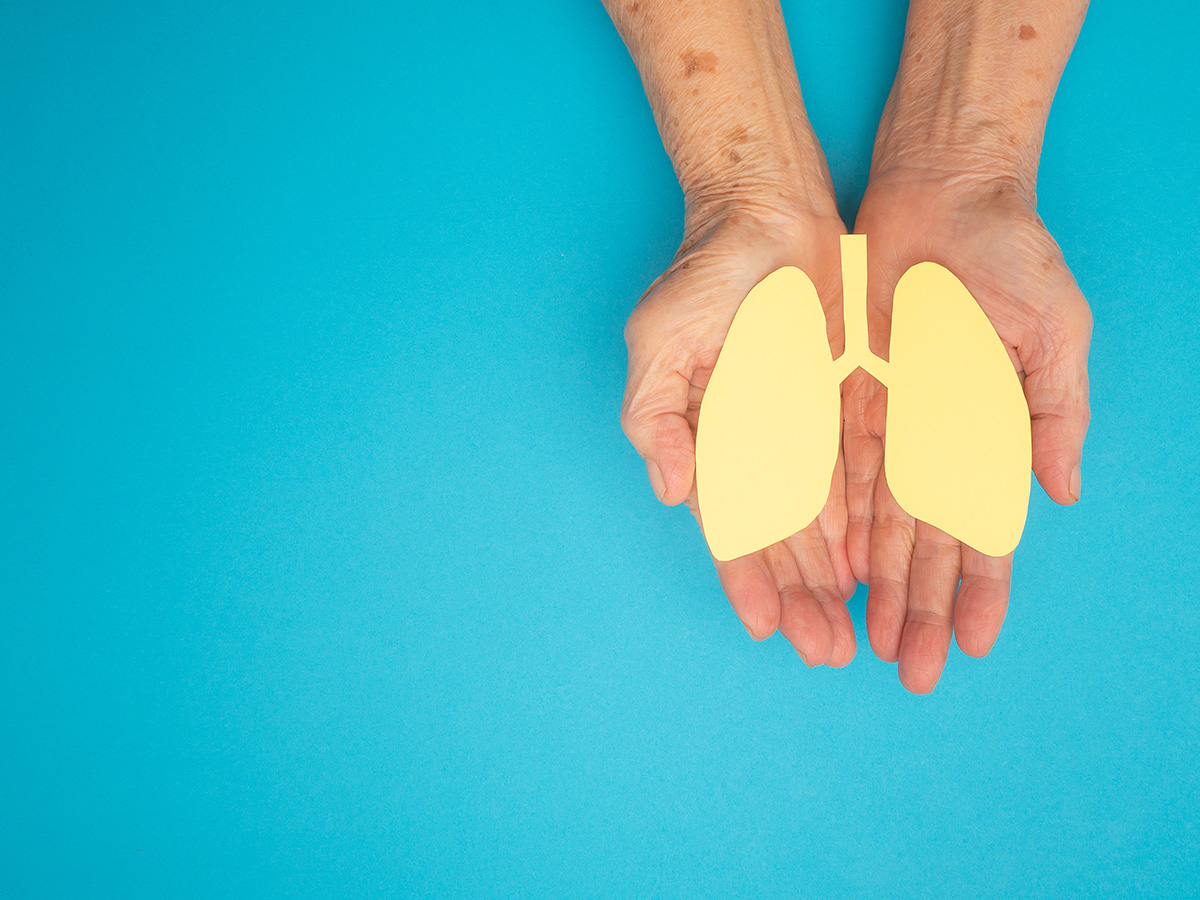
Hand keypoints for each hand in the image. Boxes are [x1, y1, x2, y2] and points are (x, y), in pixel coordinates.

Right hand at [622, 208, 858, 665]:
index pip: (728, 523)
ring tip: (851, 630)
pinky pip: (856, 477)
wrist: (767, 215)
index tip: (764, 625)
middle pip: (778, 537)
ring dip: (831, 576)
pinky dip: (863, 523)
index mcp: (708, 440)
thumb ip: (655, 417)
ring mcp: (799, 430)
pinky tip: (873, 565)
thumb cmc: (704, 275)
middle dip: (798, 595)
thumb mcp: (659, 340)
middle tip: (824, 650)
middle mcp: (755, 446)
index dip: (745, 576)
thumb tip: (672, 492)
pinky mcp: (842, 408)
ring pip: (819, 520)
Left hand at [845, 169, 1091, 691]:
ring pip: (876, 519)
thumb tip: (1059, 491)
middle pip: (924, 540)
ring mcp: (888, 422)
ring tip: (865, 640)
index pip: (984, 527)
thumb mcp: (1054, 330)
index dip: (977, 588)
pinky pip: (832, 470)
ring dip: (873, 583)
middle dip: (917, 605)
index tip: (969, 644)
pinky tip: (830, 571)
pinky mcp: (841, 397)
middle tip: (906, 669)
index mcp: (990, 431)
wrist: (942, 195)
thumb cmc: (1011, 255)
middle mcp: (935, 439)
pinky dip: (831, 521)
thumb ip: (1054, 412)